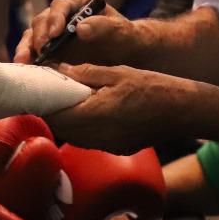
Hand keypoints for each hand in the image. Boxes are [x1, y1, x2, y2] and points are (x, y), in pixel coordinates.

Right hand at [14, 0, 132, 64]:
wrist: (126, 56)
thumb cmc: (125, 39)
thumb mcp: (122, 32)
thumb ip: (105, 27)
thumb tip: (80, 28)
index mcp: (79, 2)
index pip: (62, 4)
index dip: (56, 17)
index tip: (56, 33)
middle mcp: (62, 14)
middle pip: (43, 20)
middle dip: (39, 35)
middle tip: (42, 51)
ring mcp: (52, 31)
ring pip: (32, 35)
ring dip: (26, 48)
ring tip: (23, 62)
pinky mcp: (48, 49)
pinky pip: (33, 51)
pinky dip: (27, 59)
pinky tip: (25, 70)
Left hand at [43, 62, 194, 153]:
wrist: (182, 111)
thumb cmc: (151, 86)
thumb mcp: (116, 72)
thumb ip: (84, 74)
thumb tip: (57, 69)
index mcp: (96, 114)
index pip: (56, 115)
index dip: (42, 104)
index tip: (36, 90)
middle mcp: (99, 136)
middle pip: (61, 129)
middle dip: (51, 112)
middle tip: (48, 93)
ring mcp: (108, 146)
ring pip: (74, 137)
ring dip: (66, 121)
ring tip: (66, 101)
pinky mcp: (116, 149)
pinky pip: (89, 141)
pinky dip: (82, 128)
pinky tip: (88, 111)